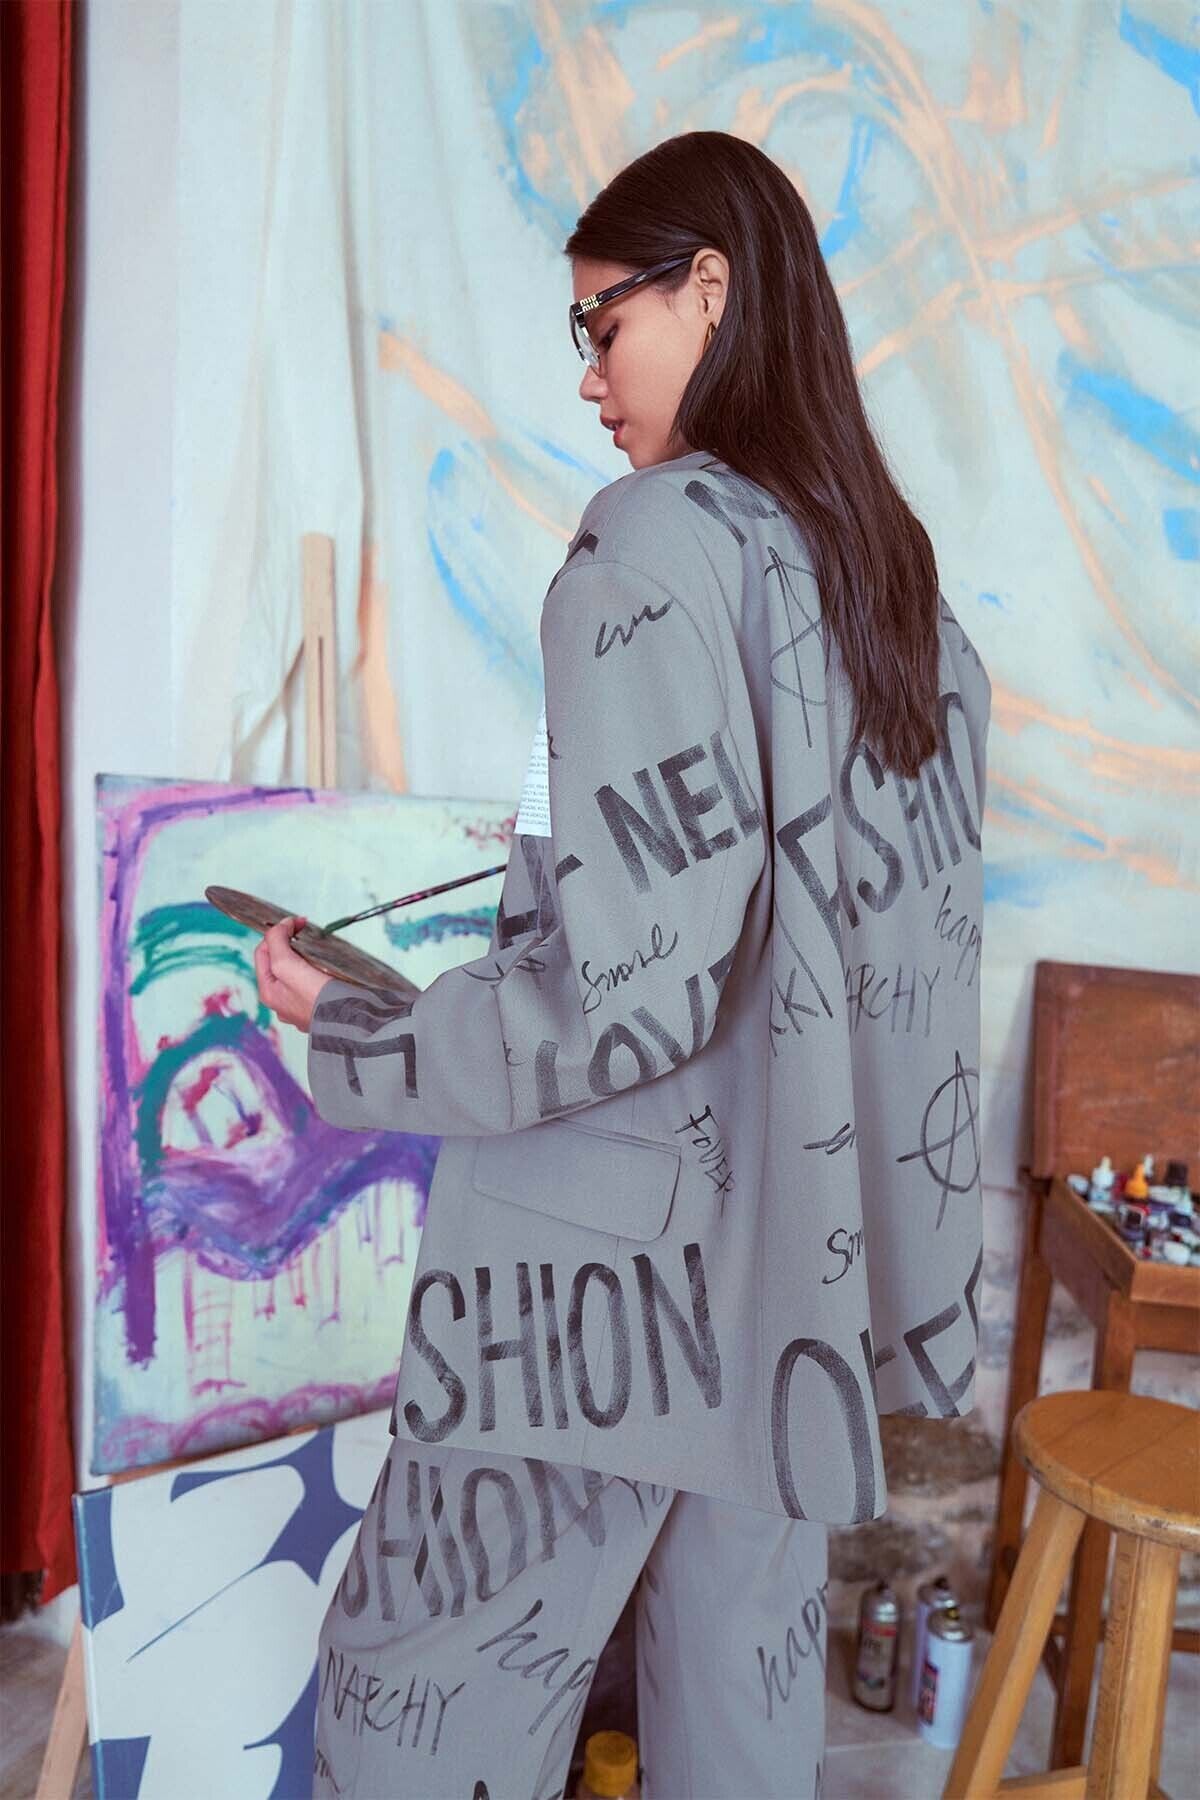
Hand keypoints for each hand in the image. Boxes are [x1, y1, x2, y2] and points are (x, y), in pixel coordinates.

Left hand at [254, 916, 331, 1031]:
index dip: (278, 932)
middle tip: (308, 932)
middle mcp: (282, 1001)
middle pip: (279, 961)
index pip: (264, 951)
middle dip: (291, 943)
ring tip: (320, 948)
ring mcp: (301, 1006)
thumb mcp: (286, 966)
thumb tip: (280, 926)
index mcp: (269, 992)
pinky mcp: (321, 1006)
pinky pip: (315, 982)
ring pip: (297, 971)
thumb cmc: (318, 999)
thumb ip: (277, 943)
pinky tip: (329, 967)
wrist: (351, 1024)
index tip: (298, 922)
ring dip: (306, 955)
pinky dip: (319, 969)